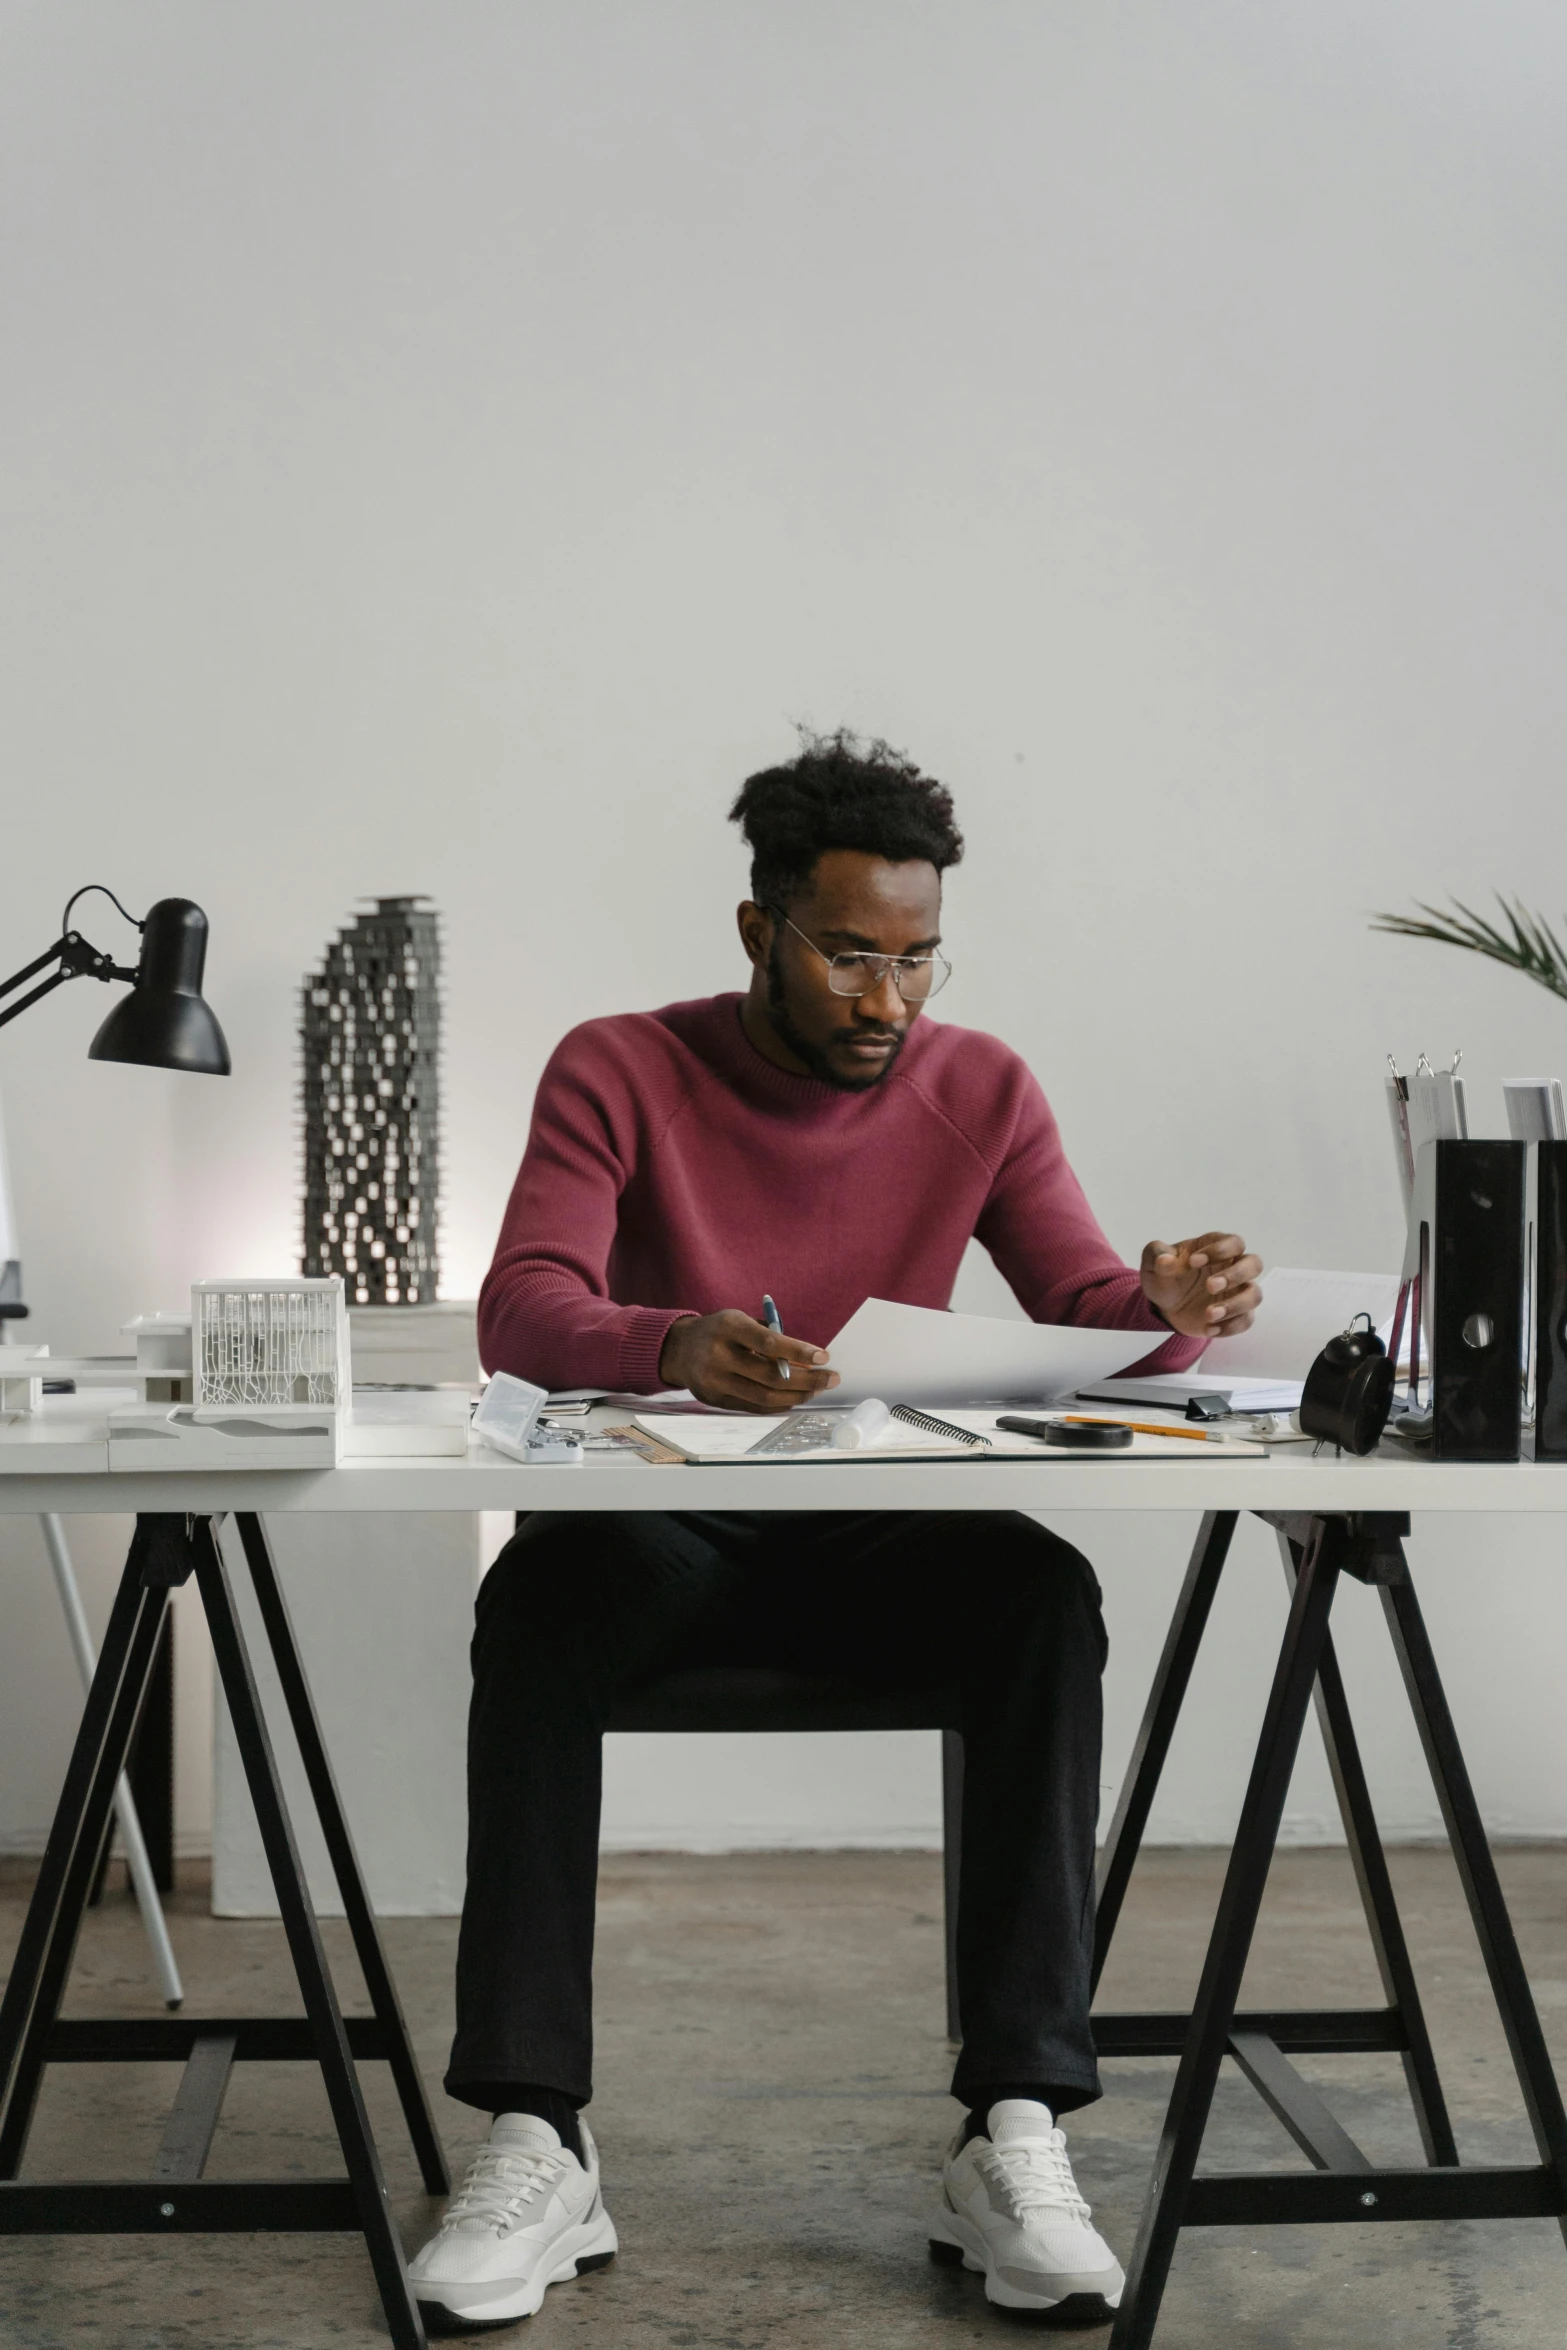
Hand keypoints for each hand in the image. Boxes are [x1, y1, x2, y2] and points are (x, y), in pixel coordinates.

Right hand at [658, 1310, 840, 1412]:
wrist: (678, 1349)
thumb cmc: (720, 1331)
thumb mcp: (740, 1320)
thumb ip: (770, 1335)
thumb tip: (808, 1357)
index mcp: (727, 1328)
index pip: (767, 1342)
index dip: (798, 1350)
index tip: (823, 1356)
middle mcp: (718, 1356)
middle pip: (770, 1376)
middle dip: (807, 1379)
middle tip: (831, 1378)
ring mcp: (714, 1381)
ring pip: (764, 1397)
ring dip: (797, 1395)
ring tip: (816, 1389)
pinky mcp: (714, 1400)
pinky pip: (753, 1407)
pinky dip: (778, 1404)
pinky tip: (794, 1398)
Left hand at [1140, 1232, 1262, 1340]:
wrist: (1164, 1306)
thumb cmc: (1165, 1276)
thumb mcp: (1153, 1263)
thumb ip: (1157, 1255)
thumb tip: (1165, 1261)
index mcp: (1217, 1247)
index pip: (1234, 1242)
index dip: (1219, 1251)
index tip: (1193, 1262)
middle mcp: (1234, 1267)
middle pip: (1254, 1264)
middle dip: (1235, 1275)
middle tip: (1209, 1286)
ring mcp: (1238, 1292)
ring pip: (1254, 1295)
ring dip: (1235, 1305)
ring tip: (1209, 1314)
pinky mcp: (1237, 1315)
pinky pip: (1245, 1321)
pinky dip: (1229, 1327)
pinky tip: (1209, 1329)